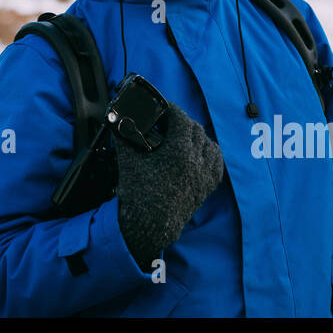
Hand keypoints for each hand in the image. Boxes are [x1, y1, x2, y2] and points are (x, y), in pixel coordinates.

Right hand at [114, 99, 222, 270]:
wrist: (149, 224)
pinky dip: (209, 153)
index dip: (170, 109)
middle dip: (181, 121)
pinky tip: (198, 152)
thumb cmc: (138, 194)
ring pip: (208, 143)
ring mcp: (203, 174)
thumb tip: (116, 119)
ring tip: (181, 135)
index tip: (162, 107)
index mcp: (179, 151)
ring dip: (196, 135)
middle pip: (195, 129)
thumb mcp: (128, 160)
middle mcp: (196, 161)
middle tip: (167, 120)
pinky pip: (216, 162)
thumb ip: (123, 135)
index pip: (180, 118)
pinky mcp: (207, 186)